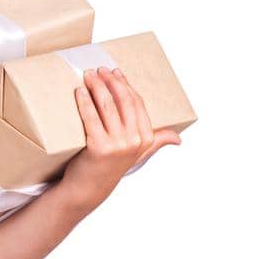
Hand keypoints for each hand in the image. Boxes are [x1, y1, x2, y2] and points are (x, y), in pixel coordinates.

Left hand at [60, 65, 181, 208]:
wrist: (88, 188)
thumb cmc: (110, 167)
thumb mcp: (138, 155)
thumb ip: (157, 142)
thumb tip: (178, 139)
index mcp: (146, 138)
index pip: (137, 103)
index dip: (125, 85)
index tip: (115, 73)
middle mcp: (134, 141)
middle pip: (123, 101)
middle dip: (110, 81)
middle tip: (99, 70)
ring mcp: (118, 144)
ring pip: (107, 106)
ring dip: (96, 86)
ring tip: (88, 75)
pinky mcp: (99, 147)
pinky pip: (91, 117)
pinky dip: (84, 101)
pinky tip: (79, 91)